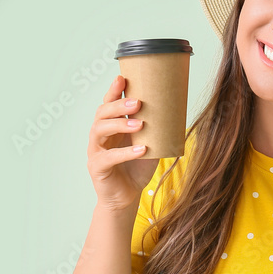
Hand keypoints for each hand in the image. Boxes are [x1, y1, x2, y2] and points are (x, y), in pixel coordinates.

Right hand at [86, 75, 160, 212]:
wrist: (127, 196)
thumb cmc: (138, 167)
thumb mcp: (150, 144)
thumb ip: (156, 129)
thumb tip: (177, 111)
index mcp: (111, 126)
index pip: (108, 103)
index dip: (113, 90)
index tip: (122, 78)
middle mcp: (99, 135)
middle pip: (102, 113)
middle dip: (119, 106)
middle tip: (138, 103)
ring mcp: (96, 151)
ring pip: (100, 130)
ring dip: (120, 125)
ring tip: (140, 124)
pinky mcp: (97, 167)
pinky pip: (108, 157)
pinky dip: (125, 153)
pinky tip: (141, 150)